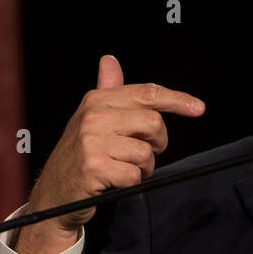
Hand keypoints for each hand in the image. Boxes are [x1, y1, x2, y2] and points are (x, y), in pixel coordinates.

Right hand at [15, 54, 204, 253]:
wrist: (54, 193)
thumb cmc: (80, 156)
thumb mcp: (91, 119)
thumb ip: (107, 91)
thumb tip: (110, 60)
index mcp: (97, 100)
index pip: (146, 94)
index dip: (177, 100)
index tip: (198, 108)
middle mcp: (93, 117)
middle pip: (153, 123)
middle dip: (157, 144)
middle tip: (143, 154)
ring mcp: (92, 142)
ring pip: (145, 153)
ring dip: (143, 168)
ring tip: (124, 169)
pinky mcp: (94, 167)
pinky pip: (134, 175)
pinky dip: (132, 183)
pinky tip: (115, 181)